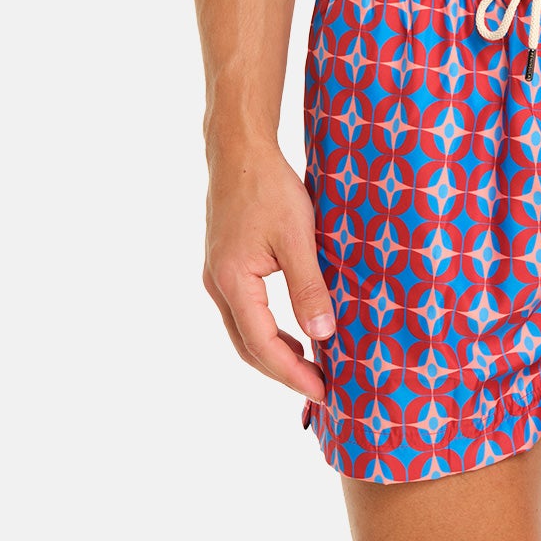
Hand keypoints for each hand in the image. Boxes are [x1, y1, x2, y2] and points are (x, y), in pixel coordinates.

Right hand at [203, 141, 333, 401]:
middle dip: (282, 371)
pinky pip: (244, 311)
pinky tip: (293, 331)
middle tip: (319, 386)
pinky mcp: (225, 264)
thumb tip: (322, 335)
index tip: (322, 390)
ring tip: (311, 365)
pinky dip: (268, 329)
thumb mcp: (297, 236)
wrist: (240, 149)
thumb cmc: (268, 187)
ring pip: (244, 330)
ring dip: (275, 352)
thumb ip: (308, 287)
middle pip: (247, 346)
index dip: (292, 373)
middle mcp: (217, 284)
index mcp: (232, 281)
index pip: (261, 345)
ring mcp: (218, 275)